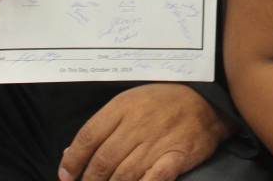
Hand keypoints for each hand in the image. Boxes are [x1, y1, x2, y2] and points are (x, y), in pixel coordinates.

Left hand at [58, 84, 234, 180]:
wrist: (206, 99)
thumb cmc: (163, 102)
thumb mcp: (130, 102)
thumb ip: (102, 127)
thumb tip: (70, 155)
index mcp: (123, 106)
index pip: (88, 137)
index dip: (73, 160)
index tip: (66, 176)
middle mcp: (138, 123)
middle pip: (103, 160)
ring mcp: (158, 141)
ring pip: (123, 175)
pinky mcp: (177, 156)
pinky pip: (153, 179)